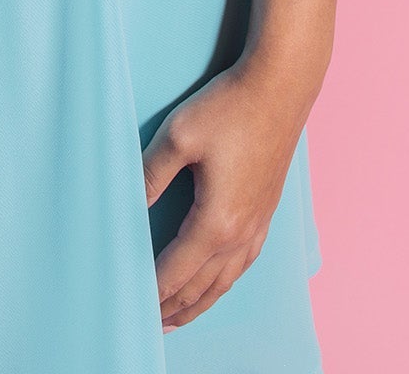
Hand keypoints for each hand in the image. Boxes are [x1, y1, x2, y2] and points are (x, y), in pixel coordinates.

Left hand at [143, 55, 319, 331]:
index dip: (152, 291)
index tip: (132, 305)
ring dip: (200, 301)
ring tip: (178, 315)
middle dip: (174, 307)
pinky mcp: (267, 210)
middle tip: (149, 323)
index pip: (176, 271)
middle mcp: (241, 233)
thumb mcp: (179, 136)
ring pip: (226, 280)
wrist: (281, 86)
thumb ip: (150, 173)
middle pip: (202, 286)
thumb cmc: (230, 107)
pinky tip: (219, 280)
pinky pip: (243, 263)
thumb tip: (127, 204)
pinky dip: (224, 282)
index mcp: (216, 221)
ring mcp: (258, 223)